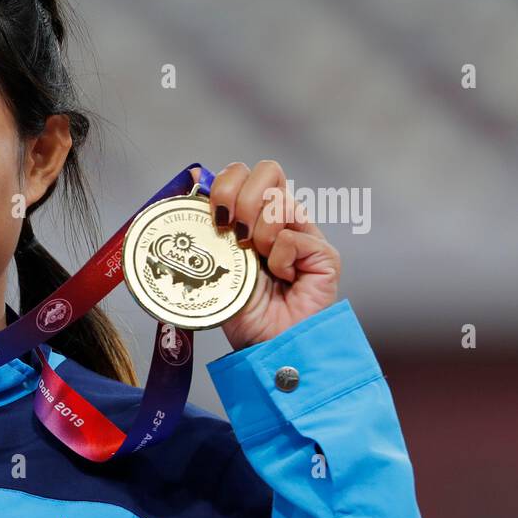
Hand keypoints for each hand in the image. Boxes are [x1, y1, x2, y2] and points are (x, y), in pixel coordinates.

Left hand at [205, 160, 341, 350]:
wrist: (267, 346)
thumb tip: (193, 175)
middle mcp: (280, 219)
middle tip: (234, 234)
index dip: (226, 183)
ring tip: (257, 261)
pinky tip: (282, 277)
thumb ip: (205, 222)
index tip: (213, 216)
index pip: (245, 172)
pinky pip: (293, 237)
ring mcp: (304, 234)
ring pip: (281, 201)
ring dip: (259, 233)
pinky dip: (279, 259)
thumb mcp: (212, 262)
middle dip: (242, 199)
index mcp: (253, 216)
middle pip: (268, 170)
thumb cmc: (240, 310)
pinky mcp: (323, 254)